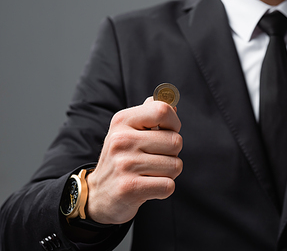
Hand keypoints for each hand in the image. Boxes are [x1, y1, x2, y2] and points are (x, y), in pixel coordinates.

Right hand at [86, 97, 182, 224]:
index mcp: (122, 121)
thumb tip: (173, 105)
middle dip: (172, 153)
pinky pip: (168, 185)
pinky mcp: (129, 188)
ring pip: (175, 165)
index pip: (162, 110)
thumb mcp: (128, 130)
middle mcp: (121, 140)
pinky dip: (164, 188)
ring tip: (149, 173)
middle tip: (155, 158)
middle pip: (175, 141)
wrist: (97, 194)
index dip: (174, 122)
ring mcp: (125, 164)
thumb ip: (150, 115)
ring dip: (169, 173)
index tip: (168, 131)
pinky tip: (148, 186)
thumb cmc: (122, 158)